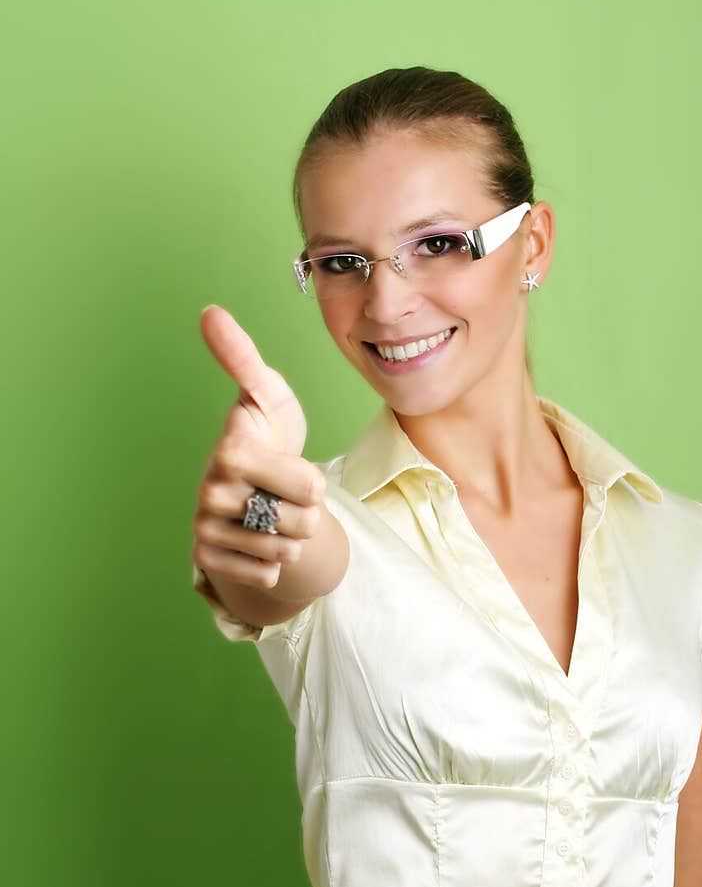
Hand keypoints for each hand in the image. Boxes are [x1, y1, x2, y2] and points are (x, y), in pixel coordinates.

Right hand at [192, 305, 326, 593]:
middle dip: (304, 509)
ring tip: (270, 511)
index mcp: (230, 451)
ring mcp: (204, 527)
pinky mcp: (208, 559)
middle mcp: (210, 492)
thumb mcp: (266, 393)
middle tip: (281, 490)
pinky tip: (257, 538)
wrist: (253, 483)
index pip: (310, 486)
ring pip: (286, 552)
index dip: (311, 479)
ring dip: (289, 536)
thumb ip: (242, 356)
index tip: (285, 461)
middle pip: (302, 523)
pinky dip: (272, 562)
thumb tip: (209, 311)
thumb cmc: (266, 431)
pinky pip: (267, 574)